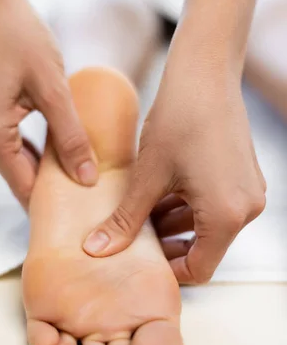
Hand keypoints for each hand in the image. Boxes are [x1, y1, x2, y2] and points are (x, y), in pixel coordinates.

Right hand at [0, 0, 96, 207]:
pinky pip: (12, 141)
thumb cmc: (22, 38)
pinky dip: (35, 150)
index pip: (22, 185)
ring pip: (16, 159)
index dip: (50, 204)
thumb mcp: (54, 90)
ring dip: (44, 168)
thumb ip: (71, 136)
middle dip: (50, 187)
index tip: (76, 218)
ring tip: (77, 180)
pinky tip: (59, 152)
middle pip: (18, 174)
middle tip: (85, 201)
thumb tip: (87, 178)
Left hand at [83, 28, 265, 283]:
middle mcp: (246, 209)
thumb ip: (124, 219)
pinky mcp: (244, 175)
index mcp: (227, 216)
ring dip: (173, 222)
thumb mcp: (147, 175)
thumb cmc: (178, 120)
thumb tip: (97, 250)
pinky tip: (158, 192)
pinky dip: (187, 205)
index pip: (199, 269)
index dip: (166, 271)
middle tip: (133, 236)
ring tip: (139, 211)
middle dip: (166, 244)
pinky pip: (215, 205)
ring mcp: (248, 191)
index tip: (137, 263)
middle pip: (204, 247)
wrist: (204, 73)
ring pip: (207, 225)